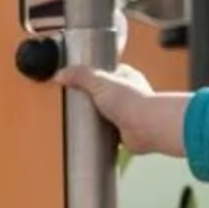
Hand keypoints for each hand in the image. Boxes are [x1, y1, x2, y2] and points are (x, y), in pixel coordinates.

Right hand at [56, 61, 187, 157]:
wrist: (147, 127)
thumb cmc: (133, 102)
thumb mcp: (99, 82)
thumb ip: (80, 75)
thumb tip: (61, 74)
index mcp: (126, 77)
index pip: (105, 72)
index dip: (90, 76)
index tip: (76, 79)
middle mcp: (128, 94)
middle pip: (103, 94)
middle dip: (90, 99)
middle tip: (75, 102)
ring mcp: (127, 113)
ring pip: (106, 113)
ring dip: (95, 118)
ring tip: (79, 119)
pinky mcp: (124, 132)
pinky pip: (108, 132)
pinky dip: (101, 134)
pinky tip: (91, 135)